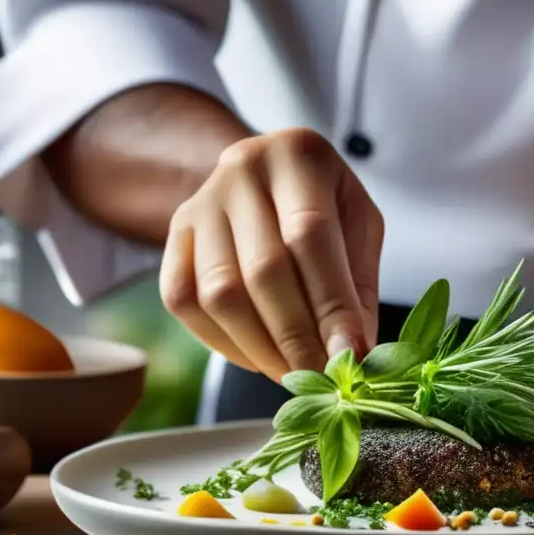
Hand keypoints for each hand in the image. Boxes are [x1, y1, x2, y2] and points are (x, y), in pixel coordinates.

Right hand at [159, 129, 382, 380]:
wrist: (267, 176)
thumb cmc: (325, 202)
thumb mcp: (359, 226)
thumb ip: (358, 286)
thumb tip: (354, 355)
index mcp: (298, 156)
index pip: (310, 237)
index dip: (330, 304)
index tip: (350, 355)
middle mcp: (241, 170)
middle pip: (262, 270)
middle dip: (297, 338)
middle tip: (324, 379)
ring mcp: (200, 203)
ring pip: (220, 294)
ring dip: (261, 348)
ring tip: (296, 375)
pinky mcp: (173, 236)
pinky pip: (184, 302)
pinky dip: (223, 343)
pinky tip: (258, 359)